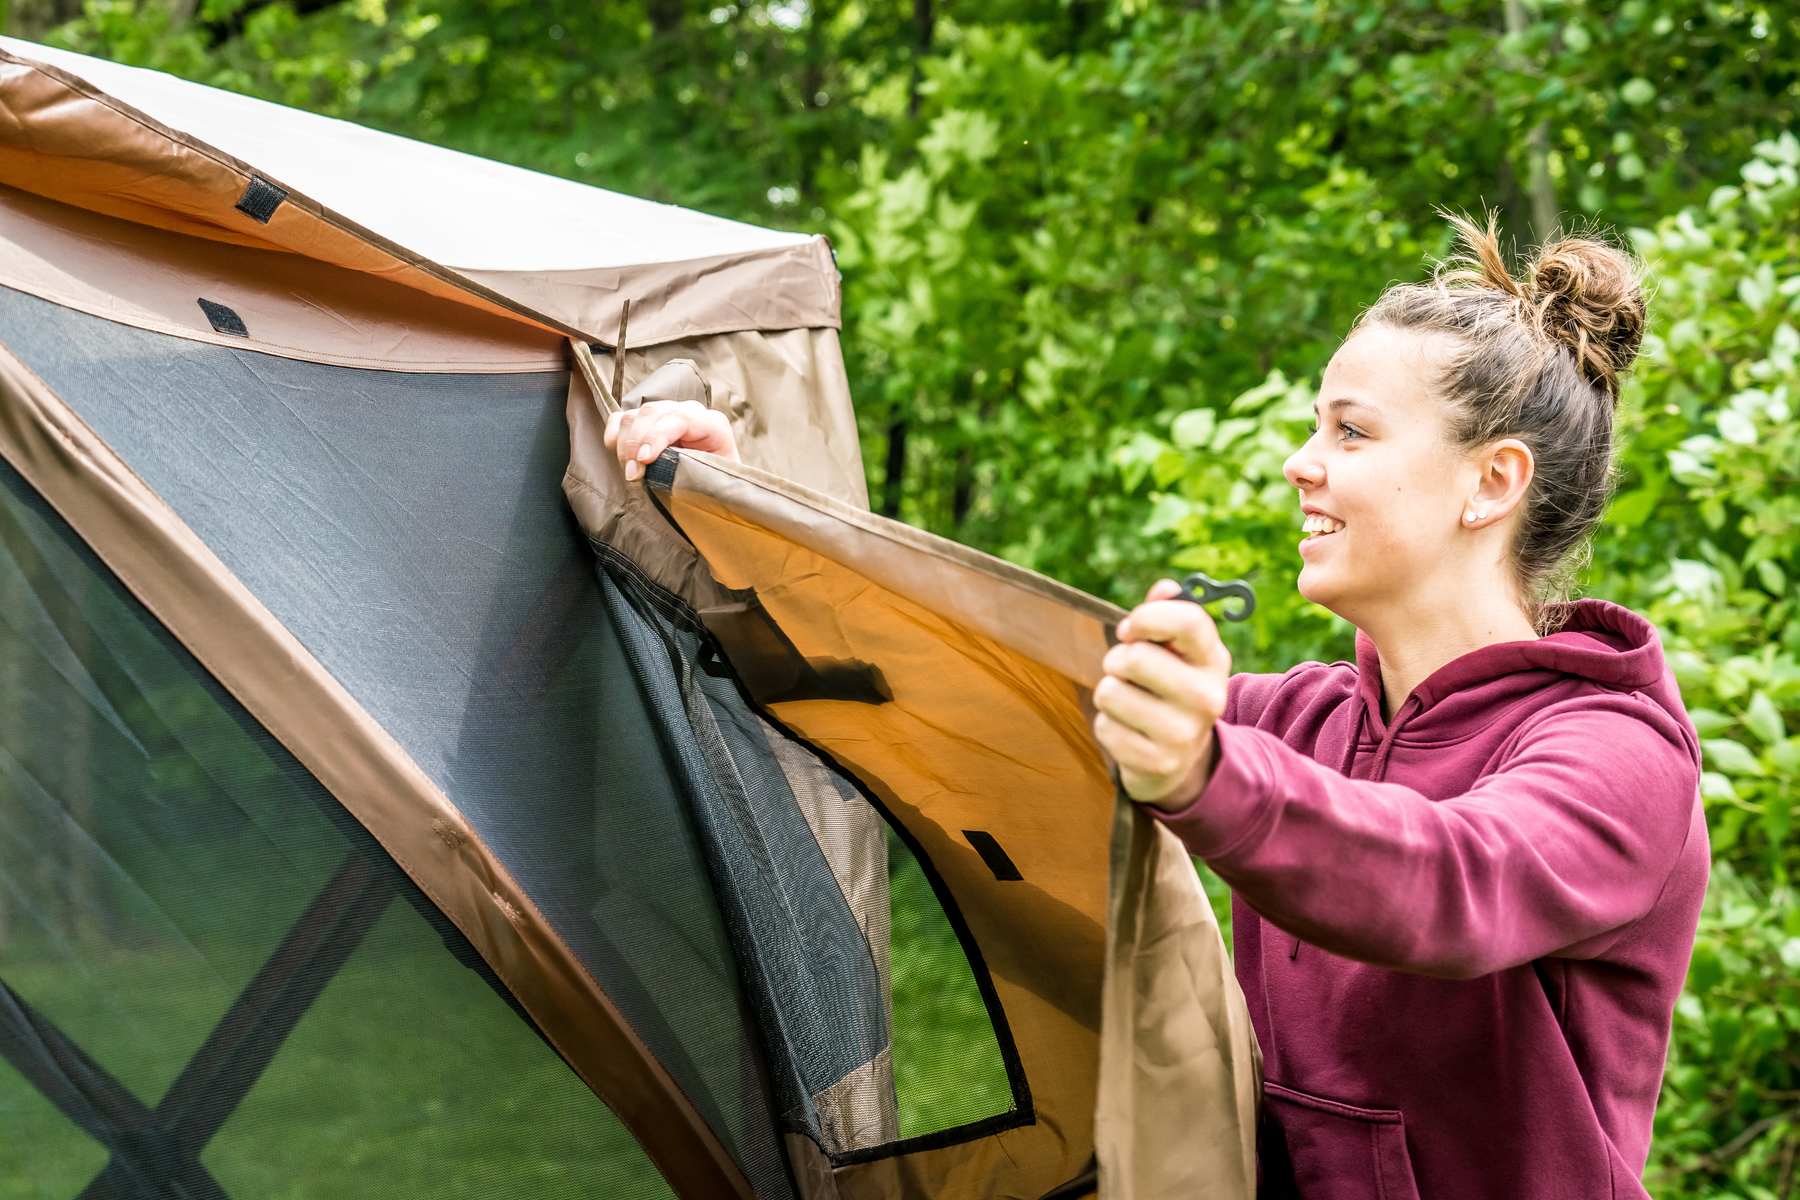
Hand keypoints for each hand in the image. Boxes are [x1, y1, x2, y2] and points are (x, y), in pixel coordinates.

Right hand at [604, 399, 738, 480]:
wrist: (716, 479)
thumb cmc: (718, 481)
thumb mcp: (716, 479)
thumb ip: (697, 474)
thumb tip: (670, 476)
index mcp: (710, 423)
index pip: (678, 418)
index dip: (656, 437)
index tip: (644, 460)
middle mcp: (686, 411)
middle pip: (650, 413)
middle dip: (635, 445)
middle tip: (634, 476)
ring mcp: (664, 413)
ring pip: (632, 416)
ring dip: (625, 447)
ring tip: (633, 475)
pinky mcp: (646, 422)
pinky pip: (620, 420)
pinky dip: (615, 438)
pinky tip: (623, 459)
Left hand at [1093, 578, 1231, 810]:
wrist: (1182, 758)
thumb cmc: (1170, 688)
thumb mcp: (1178, 652)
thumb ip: (1166, 615)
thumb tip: (1165, 588)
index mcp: (1213, 660)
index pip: (1187, 620)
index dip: (1146, 617)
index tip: (1129, 629)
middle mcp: (1207, 697)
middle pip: (1134, 658)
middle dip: (1116, 660)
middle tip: (1125, 672)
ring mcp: (1182, 733)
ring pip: (1110, 692)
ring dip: (1109, 694)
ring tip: (1130, 702)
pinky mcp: (1156, 762)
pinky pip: (1104, 727)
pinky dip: (1107, 726)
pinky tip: (1129, 730)